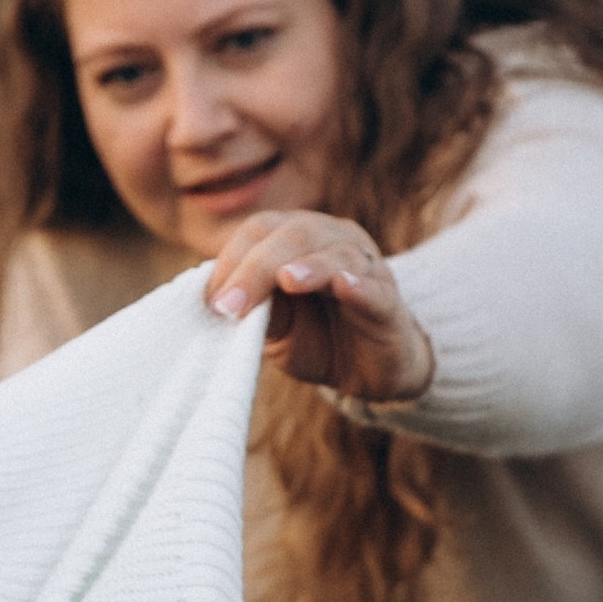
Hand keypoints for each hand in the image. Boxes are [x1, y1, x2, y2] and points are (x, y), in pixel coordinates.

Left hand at [203, 208, 435, 404]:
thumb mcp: (277, 329)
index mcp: (299, 238)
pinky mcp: (390, 302)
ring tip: (286, 280)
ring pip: (337, 254)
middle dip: (257, 268)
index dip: (233, 259)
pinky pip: (375, 289)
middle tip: (230, 306)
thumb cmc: (318, 338)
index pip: (261, 229)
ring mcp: (367, 268)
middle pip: (295, 234)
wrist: (370, 372)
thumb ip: (258, 310)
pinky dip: (358, 286)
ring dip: (308, 267)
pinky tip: (344, 286)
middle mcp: (334, 240)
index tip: (212, 302)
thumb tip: (223, 303)